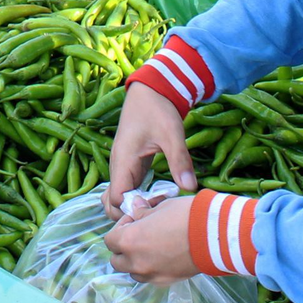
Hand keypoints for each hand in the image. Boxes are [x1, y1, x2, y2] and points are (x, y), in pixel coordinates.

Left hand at [104, 194, 198, 283]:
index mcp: (129, 241)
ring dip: (135, 261)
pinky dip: (150, 269)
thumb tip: (135, 208)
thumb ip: (143, 212)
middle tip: (139, 234)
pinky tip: (163, 256)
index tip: (134, 219)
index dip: (120, 228)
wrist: (215, 236)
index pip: (110, 240)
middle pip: (117, 261)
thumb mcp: (160, 207)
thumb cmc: (185, 216)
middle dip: (123, 248)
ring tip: (151, 247)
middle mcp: (136, 262)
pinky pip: (149, 277)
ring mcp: (151, 275)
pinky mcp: (166, 282)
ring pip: (132, 272)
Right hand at [105, 82, 196, 217]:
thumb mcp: (171, 135)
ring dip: (134, 206)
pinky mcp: (131, 165)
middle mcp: (118, 166)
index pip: (116, 199)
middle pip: (112, 202)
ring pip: (119, 196)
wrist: (151, 90)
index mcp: (122, 161)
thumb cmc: (158, 109)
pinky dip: (138, 197)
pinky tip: (157, 198)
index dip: (133, 210)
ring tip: (158, 206)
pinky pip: (128, 188)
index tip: (156, 208)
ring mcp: (123, 166)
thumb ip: (180, 161)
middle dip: (130, 213)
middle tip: (157, 211)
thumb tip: (190, 188)